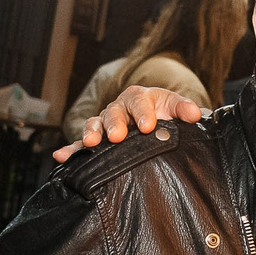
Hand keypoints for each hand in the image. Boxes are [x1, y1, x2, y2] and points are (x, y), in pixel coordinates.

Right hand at [53, 86, 203, 162]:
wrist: (156, 126)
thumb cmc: (165, 116)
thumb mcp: (176, 110)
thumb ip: (184, 109)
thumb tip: (195, 114)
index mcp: (139, 98)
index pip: (138, 101)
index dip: (142, 112)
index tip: (147, 126)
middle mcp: (119, 109)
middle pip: (113, 112)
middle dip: (114, 124)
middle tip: (117, 136)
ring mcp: (105, 125)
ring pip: (94, 125)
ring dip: (91, 133)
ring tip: (91, 143)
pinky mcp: (96, 142)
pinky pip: (80, 145)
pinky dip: (71, 150)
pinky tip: (61, 156)